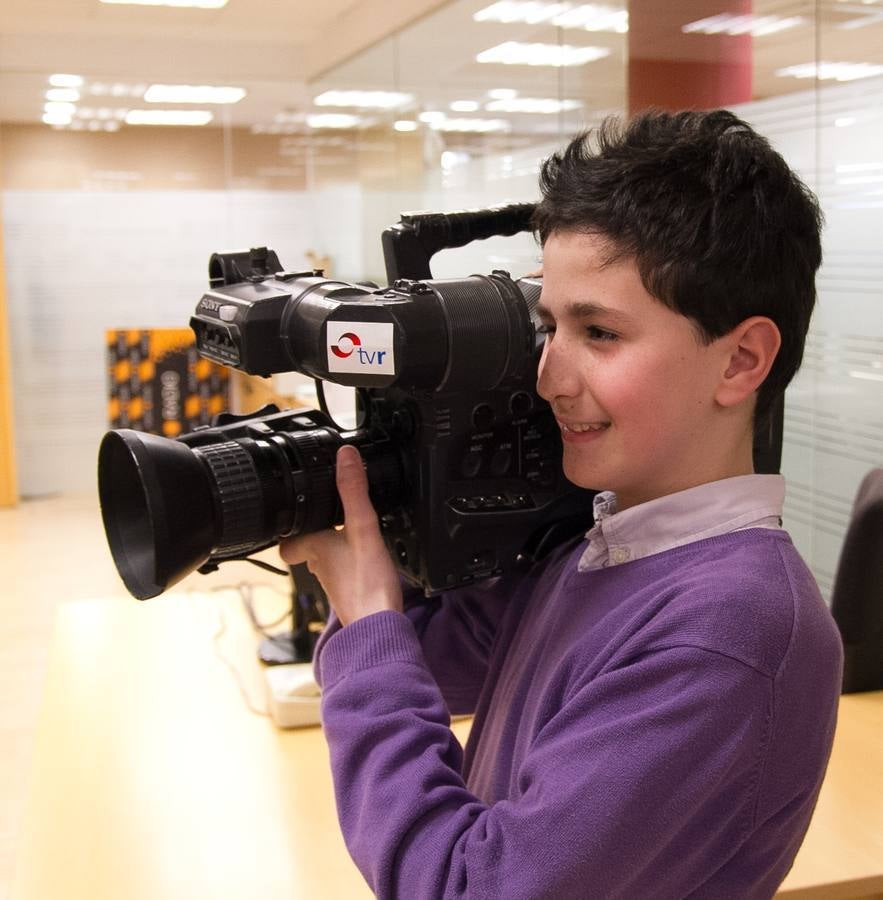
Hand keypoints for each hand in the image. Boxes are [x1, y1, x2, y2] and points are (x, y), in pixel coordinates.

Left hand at [279, 445, 402, 625]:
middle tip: (326, 513)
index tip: (292, 506)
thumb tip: (345, 457)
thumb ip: (354, 492)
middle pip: (306, 544)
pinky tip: (365, 558)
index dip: (289, 521)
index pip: (288, 533)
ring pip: (324, 557)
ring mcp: (333, 581)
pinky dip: (350, 560)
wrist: (379, 628)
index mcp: (313, 547)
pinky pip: (344, 570)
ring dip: (332, 544)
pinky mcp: (351, 592)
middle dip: (315, 529)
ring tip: (347, 530)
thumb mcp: (363, 529)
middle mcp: (318, 565)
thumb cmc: (368, 586)